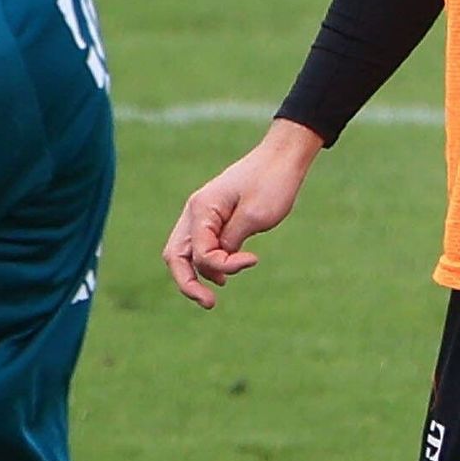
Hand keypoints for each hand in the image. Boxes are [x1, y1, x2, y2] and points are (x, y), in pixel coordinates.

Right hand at [164, 119, 320, 307]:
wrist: (283, 156)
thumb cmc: (272, 182)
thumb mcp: (254, 217)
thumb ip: (230, 243)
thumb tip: (216, 263)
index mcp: (201, 210)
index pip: (198, 252)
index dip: (222, 265)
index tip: (252, 260)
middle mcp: (195, 212)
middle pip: (176, 256)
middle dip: (188, 283)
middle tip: (209, 304)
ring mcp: (202, 214)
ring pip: (186, 253)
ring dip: (199, 273)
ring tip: (218, 289)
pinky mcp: (215, 217)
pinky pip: (202, 245)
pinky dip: (209, 262)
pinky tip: (224, 273)